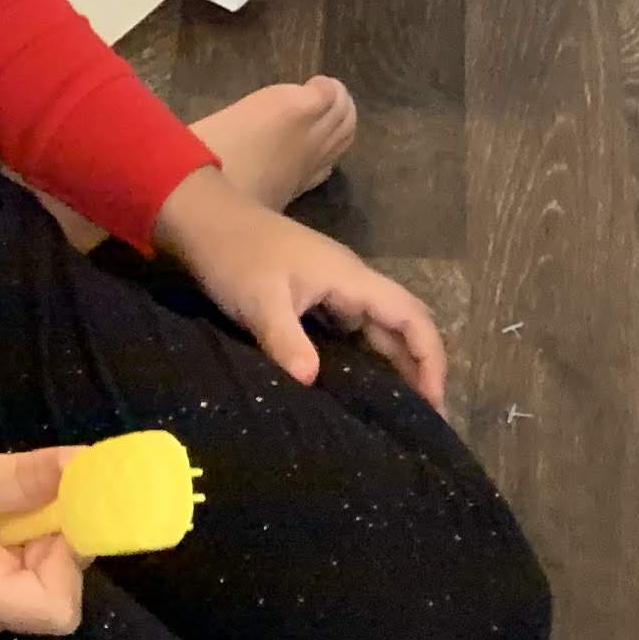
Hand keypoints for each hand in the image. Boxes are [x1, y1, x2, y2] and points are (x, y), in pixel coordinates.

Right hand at [0, 444, 89, 637]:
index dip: (70, 559)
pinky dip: (19, 527)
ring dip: (37, 525)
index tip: (54, 507)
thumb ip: (28, 479)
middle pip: (57, 586)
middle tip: (26, 486)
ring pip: (42, 568)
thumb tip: (91, 466)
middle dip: (55, 533)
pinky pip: (19, 560)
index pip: (62, 608)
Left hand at [153, 166, 448, 406]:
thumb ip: (286, 339)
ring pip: (378, 327)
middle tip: (425, 418)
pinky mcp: (313, 296)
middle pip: (403, 322)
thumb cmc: (235, 255)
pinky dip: (365, 357)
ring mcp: (333, 288)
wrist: (204, 220)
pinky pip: (352, 330)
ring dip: (395, 364)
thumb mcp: (259, 299)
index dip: (430, 358)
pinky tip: (356, 386)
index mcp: (351, 278)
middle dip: (421, 366)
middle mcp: (351, 282)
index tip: (434, 402)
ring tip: (398, 411)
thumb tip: (311, 381)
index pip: (411, 316)